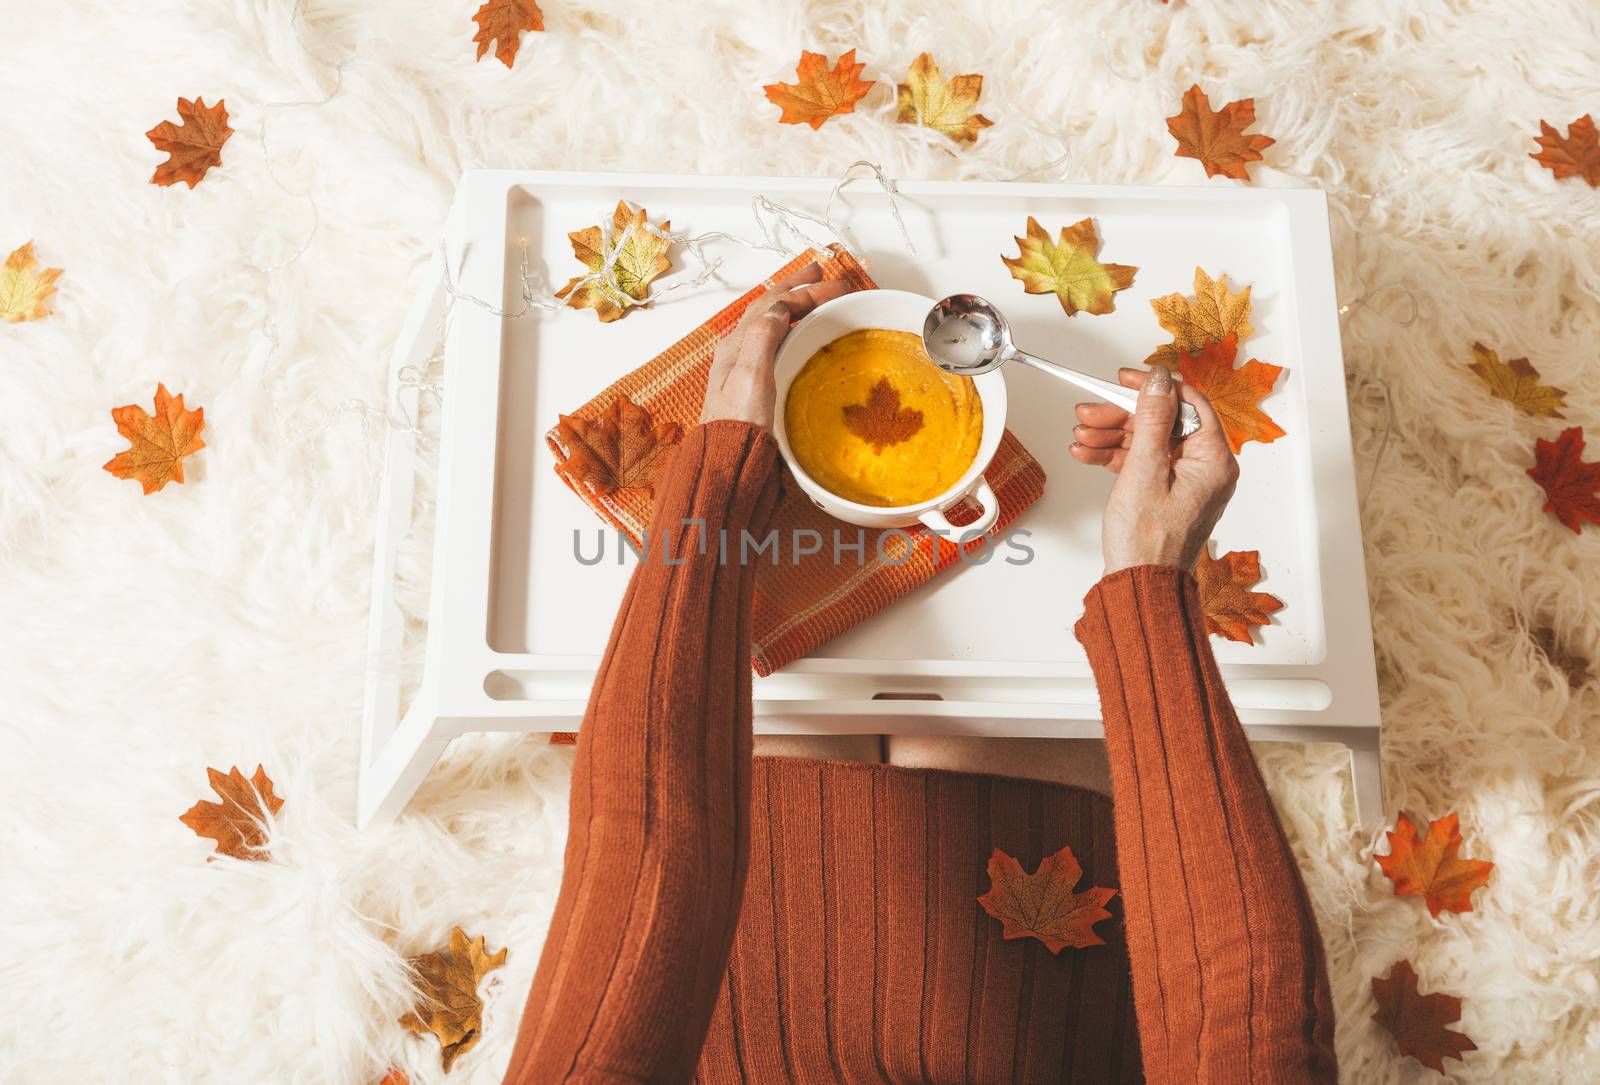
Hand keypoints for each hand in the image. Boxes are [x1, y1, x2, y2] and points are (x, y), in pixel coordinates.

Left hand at [700, 263, 853, 429]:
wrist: (726, 461)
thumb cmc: (738, 425)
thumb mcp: (751, 377)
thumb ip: (763, 339)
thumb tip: (778, 309)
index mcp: (737, 346)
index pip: (773, 305)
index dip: (803, 290)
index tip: (833, 284)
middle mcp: (738, 352)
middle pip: (769, 309)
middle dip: (796, 289)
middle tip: (823, 276)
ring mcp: (743, 368)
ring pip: (770, 324)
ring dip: (792, 305)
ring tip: (811, 295)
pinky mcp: (752, 385)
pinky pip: (772, 343)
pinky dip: (789, 328)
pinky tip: (796, 335)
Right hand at [1069, 365, 1237, 575]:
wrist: (1139, 583)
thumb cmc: (1147, 543)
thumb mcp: (1145, 470)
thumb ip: (1153, 420)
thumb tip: (1158, 381)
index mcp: (1214, 460)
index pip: (1188, 404)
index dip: (1154, 387)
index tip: (1125, 379)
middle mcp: (1206, 468)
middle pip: (1163, 422)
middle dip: (1122, 415)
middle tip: (1090, 412)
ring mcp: (1186, 480)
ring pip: (1148, 440)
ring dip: (1112, 435)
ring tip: (1082, 437)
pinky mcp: (1167, 491)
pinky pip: (1143, 461)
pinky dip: (1116, 456)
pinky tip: (1089, 452)